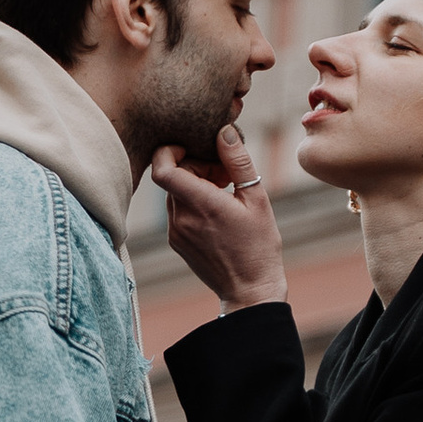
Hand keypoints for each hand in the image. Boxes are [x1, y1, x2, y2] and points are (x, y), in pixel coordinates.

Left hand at [152, 124, 289, 310]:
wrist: (250, 289)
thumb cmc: (259, 245)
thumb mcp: (257, 199)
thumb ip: (237, 161)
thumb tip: (223, 132)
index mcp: (201, 205)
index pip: (162, 168)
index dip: (169, 150)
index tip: (191, 147)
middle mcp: (181, 219)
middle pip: (172, 176)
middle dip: (194, 165)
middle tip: (224, 173)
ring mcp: (175, 232)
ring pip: (174, 192)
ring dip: (194, 183)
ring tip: (224, 190)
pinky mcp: (176, 241)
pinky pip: (177, 210)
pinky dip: (192, 201)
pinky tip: (218, 209)